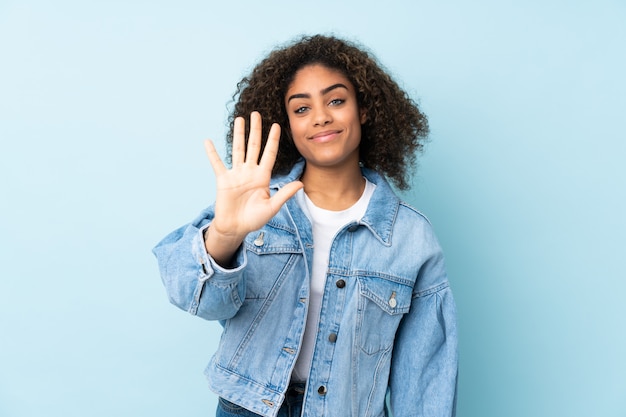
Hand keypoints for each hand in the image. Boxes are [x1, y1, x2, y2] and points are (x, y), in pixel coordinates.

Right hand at [203, 112, 302, 263]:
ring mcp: (236, 174)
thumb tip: (301, 184)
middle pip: (253, 146)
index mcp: (262, 177)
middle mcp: (250, 172)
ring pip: (238, 149)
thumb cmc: (254, 219)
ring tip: (239, 119)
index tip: (277, 125)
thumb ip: (284, 194)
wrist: (236, 228)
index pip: (269, 154)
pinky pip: (217, 163)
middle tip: (257, 114)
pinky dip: (212, 153)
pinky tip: (208, 141)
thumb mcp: (272, 207)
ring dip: (238, 134)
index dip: (273, 140)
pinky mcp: (223, 180)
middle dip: (256, 130)